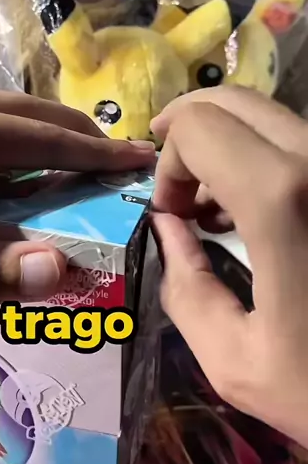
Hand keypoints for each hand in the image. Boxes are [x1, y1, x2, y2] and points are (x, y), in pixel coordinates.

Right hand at [150, 86, 307, 447]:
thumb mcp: (238, 361)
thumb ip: (186, 286)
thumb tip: (169, 227)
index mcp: (283, 200)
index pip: (198, 128)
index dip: (169, 165)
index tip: (171, 215)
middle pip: (235, 102)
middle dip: (190, 132)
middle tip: (175, 179)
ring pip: (273, 117)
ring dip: (229, 142)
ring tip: (214, 202)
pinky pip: (303, 143)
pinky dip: (265, 155)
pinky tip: (259, 208)